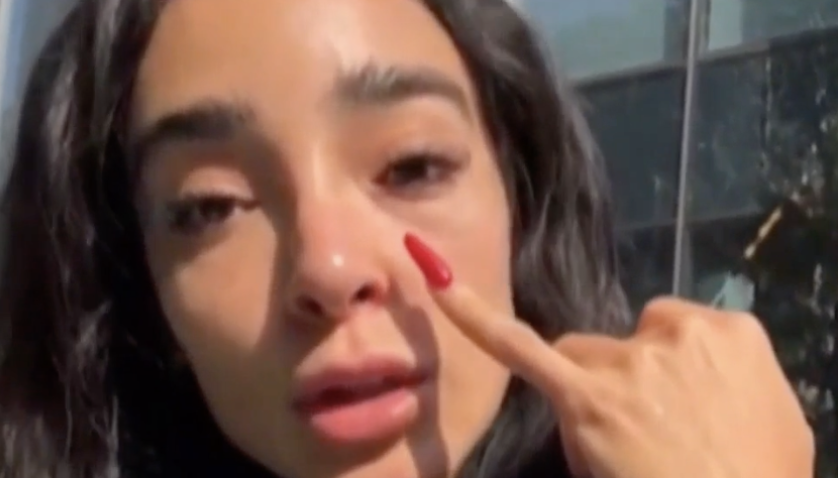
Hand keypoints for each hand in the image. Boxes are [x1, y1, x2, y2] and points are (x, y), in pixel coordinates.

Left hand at [403, 235, 814, 477]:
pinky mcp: (584, 397)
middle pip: (618, 344)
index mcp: (730, 333)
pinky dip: (470, 313)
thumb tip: (694, 379)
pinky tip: (438, 281)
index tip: (669, 404)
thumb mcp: (777, 423)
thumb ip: (728, 382)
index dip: (660, 370)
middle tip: (644, 434)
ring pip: (578, 358)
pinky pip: (518, 345)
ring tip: (621, 446)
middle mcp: (675, 336)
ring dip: (586, 393)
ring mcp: (628, 364)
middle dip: (620, 380)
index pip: (668, 328)